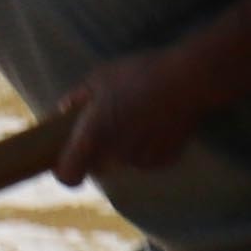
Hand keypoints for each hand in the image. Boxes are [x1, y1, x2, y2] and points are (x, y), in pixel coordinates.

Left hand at [53, 48, 218, 185]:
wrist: (188, 80)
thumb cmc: (139, 74)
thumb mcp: (100, 77)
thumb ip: (77, 98)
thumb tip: (63, 110)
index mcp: (93, 137)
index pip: (69, 175)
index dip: (66, 171)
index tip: (67, 162)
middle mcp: (115, 155)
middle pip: (97, 167)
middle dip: (98, 153)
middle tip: (107, 127)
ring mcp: (141, 160)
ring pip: (123, 163)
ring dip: (124, 149)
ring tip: (137, 118)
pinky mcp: (164, 160)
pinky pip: (147, 159)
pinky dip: (148, 148)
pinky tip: (157, 124)